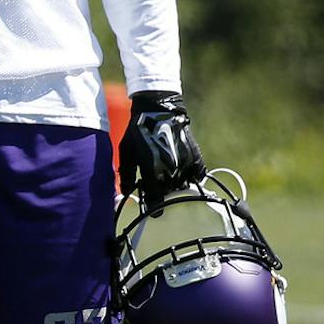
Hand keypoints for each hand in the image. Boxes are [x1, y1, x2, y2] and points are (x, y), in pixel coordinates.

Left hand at [119, 90, 205, 206]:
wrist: (159, 112)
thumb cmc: (138, 132)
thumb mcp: (126, 153)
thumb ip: (126, 175)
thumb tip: (126, 192)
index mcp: (151, 172)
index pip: (155, 200)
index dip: (154, 208)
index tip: (154, 212)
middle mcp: (170, 171)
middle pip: (169, 195)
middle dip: (163, 195)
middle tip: (157, 188)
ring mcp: (185, 165)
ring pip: (183, 186)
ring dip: (175, 186)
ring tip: (167, 177)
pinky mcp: (196, 157)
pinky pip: (197, 176)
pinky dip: (191, 177)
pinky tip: (182, 172)